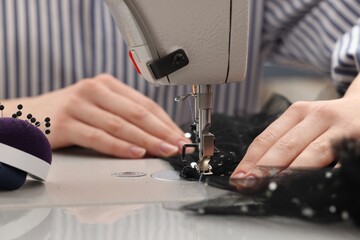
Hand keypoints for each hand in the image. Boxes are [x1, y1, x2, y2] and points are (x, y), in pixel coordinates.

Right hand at [4, 74, 190, 157]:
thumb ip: (123, 115)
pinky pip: (99, 137)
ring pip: (121, 125)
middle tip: (178, 146)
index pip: (144, 103)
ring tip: (164, 151)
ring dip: (147, 140)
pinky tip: (135, 153)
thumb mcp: (98, 106)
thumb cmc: (69, 113)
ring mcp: (79, 105)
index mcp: (106, 84)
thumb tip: (156, 134)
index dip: (165, 121)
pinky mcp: (65, 123)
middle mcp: (94, 90)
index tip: (179, 136)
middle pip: (136, 113)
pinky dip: (119, 146)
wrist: (27, 115)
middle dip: (161, 132)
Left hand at [231, 74, 359, 178]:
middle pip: (284, 147)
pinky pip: (338, 163)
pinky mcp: (358, 140)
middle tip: (248, 187)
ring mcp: (341, 127)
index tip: (238, 179)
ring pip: (311, 154)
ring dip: (288, 175)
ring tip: (271, 189)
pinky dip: (320, 177)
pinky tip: (308, 188)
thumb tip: (254, 171)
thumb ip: (285, 141)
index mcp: (298, 111)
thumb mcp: (306, 122)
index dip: (250, 161)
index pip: (266, 139)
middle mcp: (318, 115)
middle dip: (263, 171)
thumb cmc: (330, 122)